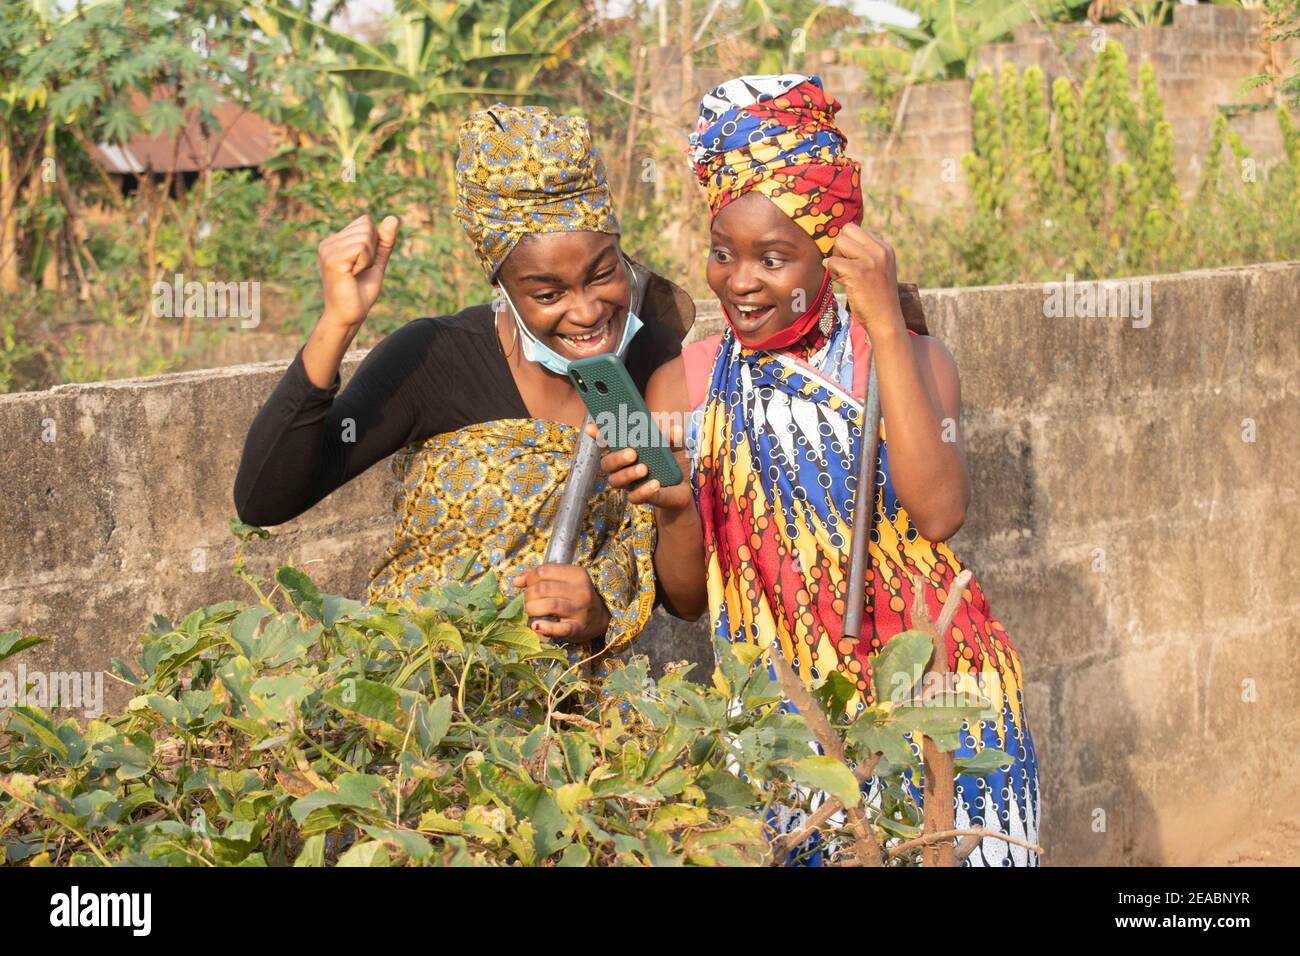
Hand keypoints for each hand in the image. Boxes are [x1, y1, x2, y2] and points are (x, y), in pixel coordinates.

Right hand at [318, 213, 399, 329]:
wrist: (350, 316)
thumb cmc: (361, 292)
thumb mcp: (377, 262)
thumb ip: (384, 241)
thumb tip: (394, 218)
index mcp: (336, 241)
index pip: (365, 221)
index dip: (373, 243)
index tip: (363, 264)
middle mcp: (328, 242)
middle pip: (366, 226)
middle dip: (372, 250)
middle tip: (359, 270)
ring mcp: (327, 249)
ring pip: (364, 237)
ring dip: (368, 258)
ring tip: (355, 274)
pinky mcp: (331, 258)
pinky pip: (361, 248)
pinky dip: (364, 263)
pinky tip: (352, 275)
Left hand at [513, 563, 610, 643]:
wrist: (600, 618)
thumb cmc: (576, 597)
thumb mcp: (564, 581)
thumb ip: (541, 578)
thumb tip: (517, 581)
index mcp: (577, 574)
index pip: (544, 571)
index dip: (529, 578)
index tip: (526, 585)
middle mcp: (580, 591)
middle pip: (543, 589)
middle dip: (528, 595)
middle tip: (527, 601)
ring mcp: (580, 610)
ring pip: (549, 605)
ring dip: (532, 609)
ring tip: (529, 612)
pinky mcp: (578, 628)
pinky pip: (560, 628)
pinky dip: (546, 627)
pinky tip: (536, 626)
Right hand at [587, 418, 693, 511]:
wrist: (683, 488)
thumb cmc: (673, 462)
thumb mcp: (676, 446)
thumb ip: (673, 437)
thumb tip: (674, 428)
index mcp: (627, 449)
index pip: (607, 441)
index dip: (597, 435)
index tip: (592, 428)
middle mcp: (622, 467)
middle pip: (606, 463)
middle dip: (616, 458)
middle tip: (632, 453)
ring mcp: (630, 483)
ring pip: (615, 481)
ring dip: (628, 474)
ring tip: (644, 469)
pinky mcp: (641, 497)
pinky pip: (634, 497)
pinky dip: (644, 491)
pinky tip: (655, 484)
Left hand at [825, 223, 905, 341]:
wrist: (886, 320)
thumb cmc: (878, 299)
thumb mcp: (878, 270)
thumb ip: (865, 254)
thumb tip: (839, 242)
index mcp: (884, 248)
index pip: (855, 229)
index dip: (846, 244)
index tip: (850, 261)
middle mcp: (879, 251)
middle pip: (846, 232)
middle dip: (839, 248)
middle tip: (843, 267)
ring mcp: (869, 260)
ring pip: (839, 243)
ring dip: (835, 260)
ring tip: (843, 276)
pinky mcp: (857, 272)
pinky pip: (831, 262)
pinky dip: (831, 273)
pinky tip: (841, 283)